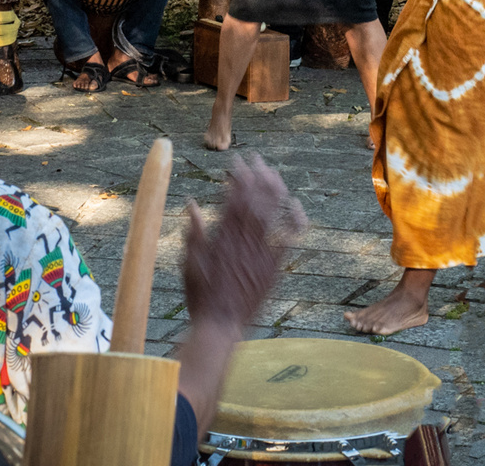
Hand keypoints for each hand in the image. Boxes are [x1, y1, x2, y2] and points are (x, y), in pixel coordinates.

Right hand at [182, 153, 306, 328]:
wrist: (221, 325)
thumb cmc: (201, 295)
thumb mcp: (189, 261)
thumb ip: (194, 231)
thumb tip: (192, 203)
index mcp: (223, 236)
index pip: (233, 197)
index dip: (237, 177)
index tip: (236, 163)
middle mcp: (244, 241)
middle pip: (255, 200)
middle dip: (256, 176)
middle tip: (257, 159)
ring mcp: (262, 254)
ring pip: (273, 214)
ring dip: (274, 191)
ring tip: (274, 175)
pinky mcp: (275, 267)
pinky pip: (289, 240)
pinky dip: (293, 221)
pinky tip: (296, 207)